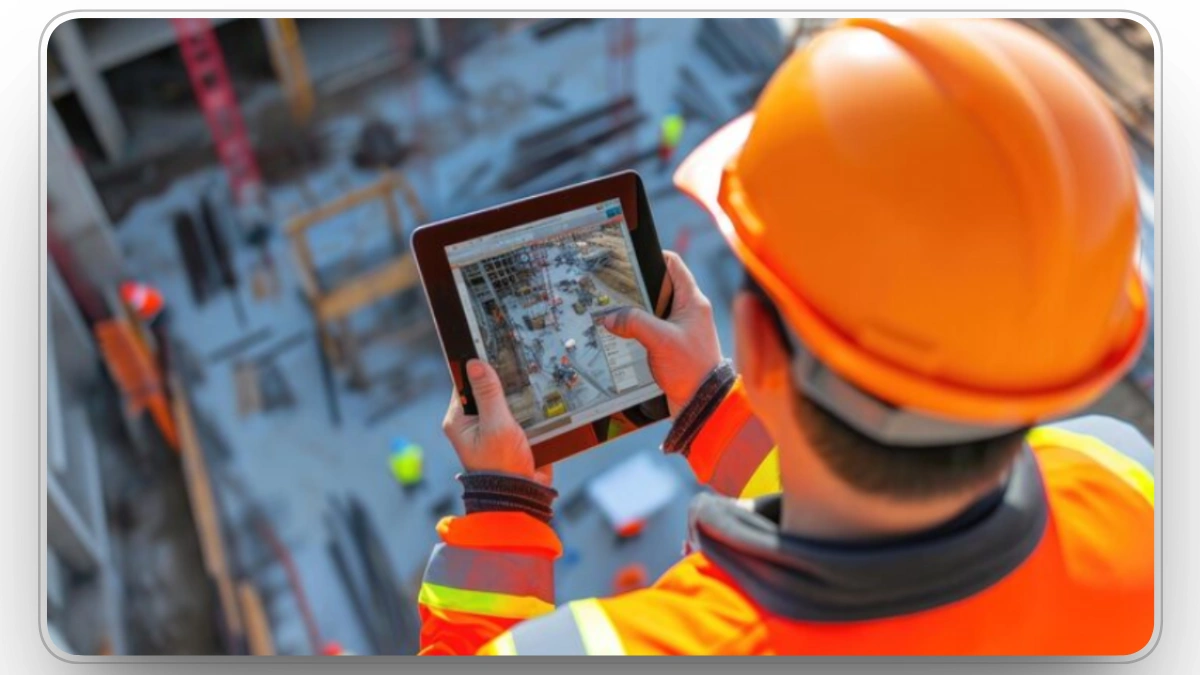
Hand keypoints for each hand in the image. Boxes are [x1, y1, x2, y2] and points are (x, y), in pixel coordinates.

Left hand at [442, 359, 551, 485]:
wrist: (521, 497)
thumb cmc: (502, 467)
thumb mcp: (496, 426)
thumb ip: (488, 394)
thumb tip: (475, 363)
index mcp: (459, 420)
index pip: (464, 381)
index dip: (478, 364)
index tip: (493, 348)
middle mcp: (472, 422)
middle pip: (486, 387)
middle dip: (502, 378)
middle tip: (519, 364)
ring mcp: (492, 427)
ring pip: (504, 398)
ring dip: (517, 392)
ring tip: (531, 382)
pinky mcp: (510, 433)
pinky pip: (518, 411)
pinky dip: (527, 405)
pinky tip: (538, 399)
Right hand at [601, 251, 723, 415]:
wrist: (702, 403)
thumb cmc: (691, 369)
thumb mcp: (660, 340)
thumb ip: (634, 323)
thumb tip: (610, 317)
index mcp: (693, 301)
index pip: (674, 265)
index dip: (653, 257)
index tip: (630, 258)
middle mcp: (688, 310)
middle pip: (659, 286)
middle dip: (636, 286)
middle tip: (614, 287)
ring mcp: (681, 328)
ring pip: (653, 308)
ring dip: (635, 310)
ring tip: (613, 309)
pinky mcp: (672, 344)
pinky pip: (652, 328)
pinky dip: (637, 327)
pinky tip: (622, 332)